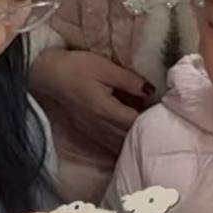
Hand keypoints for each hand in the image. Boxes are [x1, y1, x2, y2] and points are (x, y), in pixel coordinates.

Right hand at [29, 50, 152, 147]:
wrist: (47, 76)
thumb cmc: (75, 67)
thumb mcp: (105, 67)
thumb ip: (129, 80)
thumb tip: (152, 91)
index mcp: (107, 111)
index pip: (137, 124)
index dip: (153, 120)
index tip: (165, 112)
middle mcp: (101, 127)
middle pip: (131, 139)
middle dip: (147, 133)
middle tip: (162, 124)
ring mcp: (94, 132)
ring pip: (120, 145)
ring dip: (135, 141)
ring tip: (149, 133)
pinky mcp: (88, 132)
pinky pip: (110, 146)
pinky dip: (122, 144)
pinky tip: (130, 141)